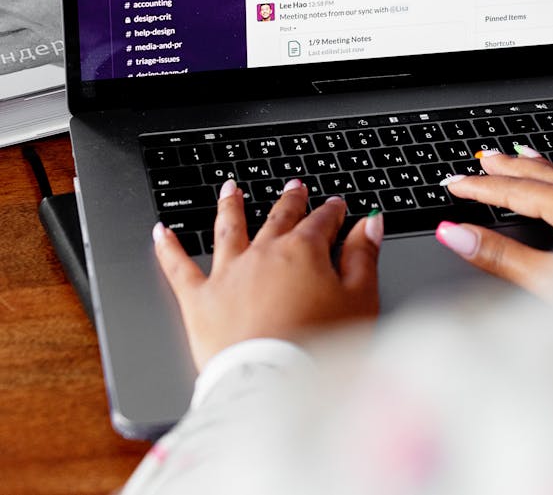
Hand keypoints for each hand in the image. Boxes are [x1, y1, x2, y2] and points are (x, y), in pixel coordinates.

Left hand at [153, 181, 382, 370]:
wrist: (273, 386)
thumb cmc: (320, 349)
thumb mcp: (360, 301)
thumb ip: (363, 258)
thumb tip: (370, 223)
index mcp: (304, 251)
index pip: (322, 221)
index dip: (332, 211)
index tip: (337, 205)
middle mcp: (264, 253)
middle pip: (278, 218)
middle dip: (289, 201)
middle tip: (294, 188)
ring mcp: (229, 273)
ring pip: (228, 228)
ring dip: (230, 206)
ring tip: (230, 189)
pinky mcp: (200, 300)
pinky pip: (180, 267)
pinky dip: (169, 247)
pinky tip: (161, 231)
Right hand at [435, 151, 552, 298]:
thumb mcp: (550, 284)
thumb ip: (502, 258)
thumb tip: (456, 234)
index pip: (516, 192)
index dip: (482, 188)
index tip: (456, 184)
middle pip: (545, 176)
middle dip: (509, 168)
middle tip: (483, 159)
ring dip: (548, 167)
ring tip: (526, 155)